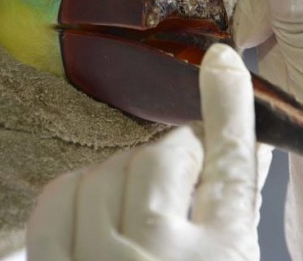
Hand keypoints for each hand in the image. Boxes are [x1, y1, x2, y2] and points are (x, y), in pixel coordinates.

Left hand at [26, 44, 268, 260]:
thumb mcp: (237, 259)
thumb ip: (239, 204)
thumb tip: (245, 144)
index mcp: (224, 256)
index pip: (232, 164)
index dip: (229, 106)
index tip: (223, 60)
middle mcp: (163, 258)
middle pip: (162, 157)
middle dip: (173, 159)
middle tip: (180, 182)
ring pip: (108, 169)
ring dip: (126, 176)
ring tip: (141, 208)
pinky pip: (57, 198)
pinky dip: (78, 191)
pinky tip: (97, 209)